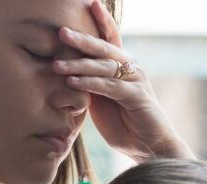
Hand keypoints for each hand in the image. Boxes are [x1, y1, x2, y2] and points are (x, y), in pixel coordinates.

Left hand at [53, 0, 193, 161]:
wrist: (149, 147)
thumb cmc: (125, 125)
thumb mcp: (102, 101)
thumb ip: (90, 84)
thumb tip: (66, 72)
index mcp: (124, 66)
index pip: (110, 38)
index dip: (101, 20)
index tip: (89, 3)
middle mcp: (132, 68)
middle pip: (104, 48)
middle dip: (82, 39)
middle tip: (60, 32)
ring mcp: (136, 80)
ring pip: (104, 66)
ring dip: (79, 65)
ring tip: (56, 64)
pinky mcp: (136, 96)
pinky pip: (109, 86)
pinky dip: (90, 83)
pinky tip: (73, 82)